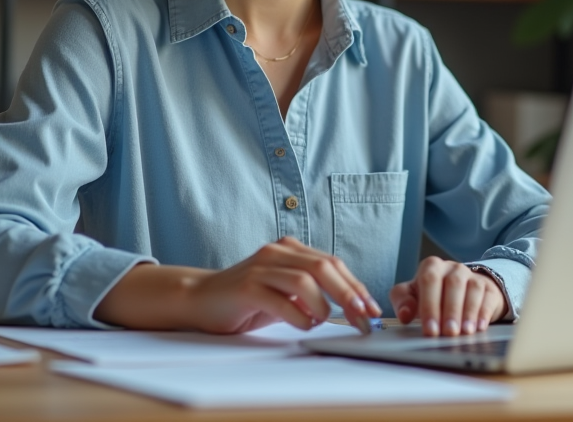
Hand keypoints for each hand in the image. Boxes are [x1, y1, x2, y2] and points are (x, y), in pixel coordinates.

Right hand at [183, 237, 383, 334]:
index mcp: (291, 249)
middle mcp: (277, 252)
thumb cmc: (248, 299)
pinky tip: (301, 324)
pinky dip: (298, 316)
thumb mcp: (285, 291)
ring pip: (305, 280)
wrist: (201, 298)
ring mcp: (261, 267)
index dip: (356, 287)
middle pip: (324, 267)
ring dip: (322, 306)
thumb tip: (353, 308)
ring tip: (321, 321)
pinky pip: (281, 300)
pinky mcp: (247, 287)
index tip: (372, 310)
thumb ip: (313, 291)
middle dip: (349, 295)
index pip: (333, 263)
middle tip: (363, 319)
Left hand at [389, 257, 507, 336]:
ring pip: (472, 289)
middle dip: (450, 310)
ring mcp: (472, 276)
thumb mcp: (413, 296)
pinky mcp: (488, 287)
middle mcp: (453, 268)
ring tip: (464, 332)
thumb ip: (403, 302)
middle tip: (448, 332)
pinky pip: (487, 297)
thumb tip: (404, 314)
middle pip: (452, 284)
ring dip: (468, 312)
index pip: (428, 280)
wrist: (460, 291)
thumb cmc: (433, 296)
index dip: (429, 305)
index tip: (430, 329)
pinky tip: (479, 327)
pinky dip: (483, 313)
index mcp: (431, 267)